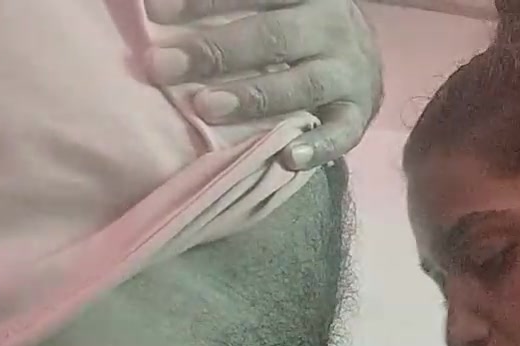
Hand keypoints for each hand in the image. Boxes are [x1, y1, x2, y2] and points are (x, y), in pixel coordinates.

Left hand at [144, 0, 382, 168]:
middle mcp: (332, 27)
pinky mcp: (360, 114)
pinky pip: (342, 133)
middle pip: (274, 37)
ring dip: (253, 97)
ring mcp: (350, 73)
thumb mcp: (275, 5)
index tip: (155, 11)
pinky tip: (288, 157)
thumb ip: (233, 7)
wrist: (364, 56)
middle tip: (163, 66)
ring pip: (304, 84)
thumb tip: (157, 7)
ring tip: (205, 107)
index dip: (204, 1)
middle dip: (216, 51)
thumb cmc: (300, 28)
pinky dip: (317, 146)